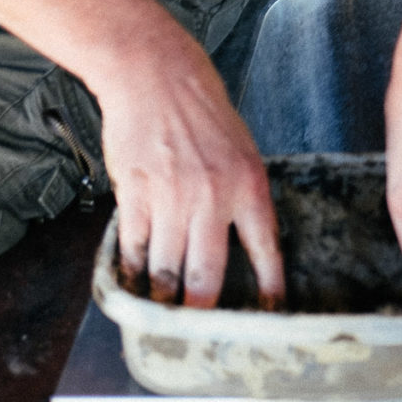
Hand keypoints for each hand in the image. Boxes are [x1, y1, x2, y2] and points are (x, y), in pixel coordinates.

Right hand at [90, 19, 281, 306]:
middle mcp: (212, 197)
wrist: (155, 75)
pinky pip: (135, 247)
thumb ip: (243, 197)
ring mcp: (171, 199)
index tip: (267, 315)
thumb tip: (244, 243)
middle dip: (201, 312)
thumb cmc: (201, 109)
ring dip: (162, 297)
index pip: (265, 251)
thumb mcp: (241, 150)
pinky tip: (135, 276)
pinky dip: (134, 268)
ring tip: (161, 308)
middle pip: (206, 278)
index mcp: (249, 184)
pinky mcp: (135, 194)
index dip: (267, 290)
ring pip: (166, 271)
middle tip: (199, 326)